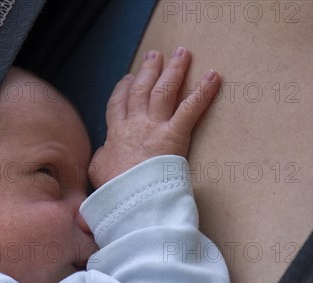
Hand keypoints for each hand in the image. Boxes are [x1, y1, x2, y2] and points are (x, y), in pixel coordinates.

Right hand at [89, 47, 220, 188]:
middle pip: (141, 90)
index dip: (122, 90)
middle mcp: (135, 124)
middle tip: (155, 56)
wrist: (130, 199)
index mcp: (116, 134)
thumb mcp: (98, 174)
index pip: (117, 105)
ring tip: (181, 54)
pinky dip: (204, 91)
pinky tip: (214, 76)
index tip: (126, 79)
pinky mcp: (175, 134)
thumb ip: (101, 160)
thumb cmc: (115, 191)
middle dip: (148, 71)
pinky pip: (191, 108)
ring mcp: (154, 127)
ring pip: (163, 90)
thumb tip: (103, 156)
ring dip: (173, 70)